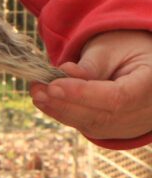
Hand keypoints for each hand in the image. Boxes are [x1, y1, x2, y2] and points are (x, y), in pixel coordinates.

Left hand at [30, 30, 151, 139]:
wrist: (138, 63)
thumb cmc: (125, 49)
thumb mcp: (110, 48)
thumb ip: (90, 64)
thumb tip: (65, 74)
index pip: (119, 97)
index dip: (84, 94)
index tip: (54, 86)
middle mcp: (148, 111)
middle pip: (104, 115)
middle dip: (66, 103)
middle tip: (38, 89)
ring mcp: (134, 124)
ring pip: (94, 125)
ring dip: (61, 110)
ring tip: (37, 94)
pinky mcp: (116, 130)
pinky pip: (89, 126)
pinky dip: (65, 115)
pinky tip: (46, 103)